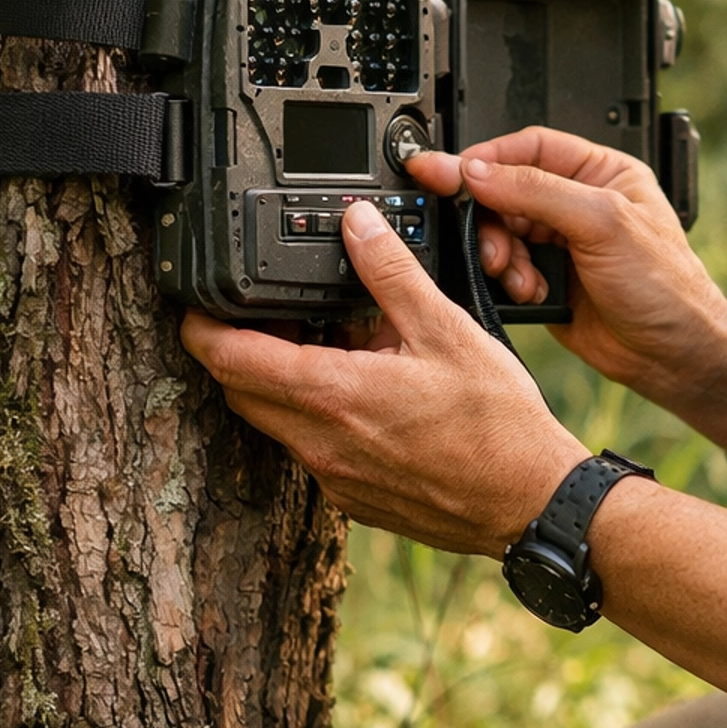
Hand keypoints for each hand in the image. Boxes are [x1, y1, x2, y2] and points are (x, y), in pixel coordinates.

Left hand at [179, 202, 585, 556]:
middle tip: (271, 312)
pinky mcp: (354, 499)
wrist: (529, 503)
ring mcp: (333, 477)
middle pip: (241, 391)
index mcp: (331, 395)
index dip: (199, 325)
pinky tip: (365, 394)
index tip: (197, 303)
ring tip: (333, 346)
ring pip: (277, 421)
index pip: (228, 359)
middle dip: (240, 349)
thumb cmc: (498, 427)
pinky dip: (319, 416)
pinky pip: (312, 450)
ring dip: (284, 382)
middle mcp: (319, 444)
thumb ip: (390, 273)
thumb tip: (355, 224)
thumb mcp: (446, 330)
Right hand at [404, 132, 726, 404]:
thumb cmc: (666, 286)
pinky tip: (530, 293)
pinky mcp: (544, 281)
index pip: (529, 148)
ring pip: (499, 233)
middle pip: (504, 191)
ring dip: (499, 254)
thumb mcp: (604, 223)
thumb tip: (479, 170)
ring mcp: (558, 244)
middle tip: (483, 238)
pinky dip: (507, 282)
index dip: (487, 158)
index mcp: (599, 172)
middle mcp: (576, 204)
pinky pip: (503, 271)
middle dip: (489, 216)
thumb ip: (538, 191)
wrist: (674, 355)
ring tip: (515, 274)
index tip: (449, 170)